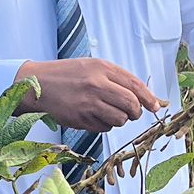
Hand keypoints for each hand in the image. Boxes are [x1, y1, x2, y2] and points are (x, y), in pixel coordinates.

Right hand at [14, 57, 160, 131]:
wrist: (38, 84)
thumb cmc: (69, 74)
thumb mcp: (92, 66)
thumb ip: (117, 78)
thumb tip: (144, 97)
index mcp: (102, 68)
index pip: (135, 85)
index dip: (149, 98)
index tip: (155, 107)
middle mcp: (96, 84)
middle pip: (131, 104)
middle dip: (136, 111)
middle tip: (132, 112)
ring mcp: (88, 103)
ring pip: (120, 119)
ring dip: (120, 119)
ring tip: (109, 112)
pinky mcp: (80, 119)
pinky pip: (104, 127)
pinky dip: (104, 124)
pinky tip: (94, 116)